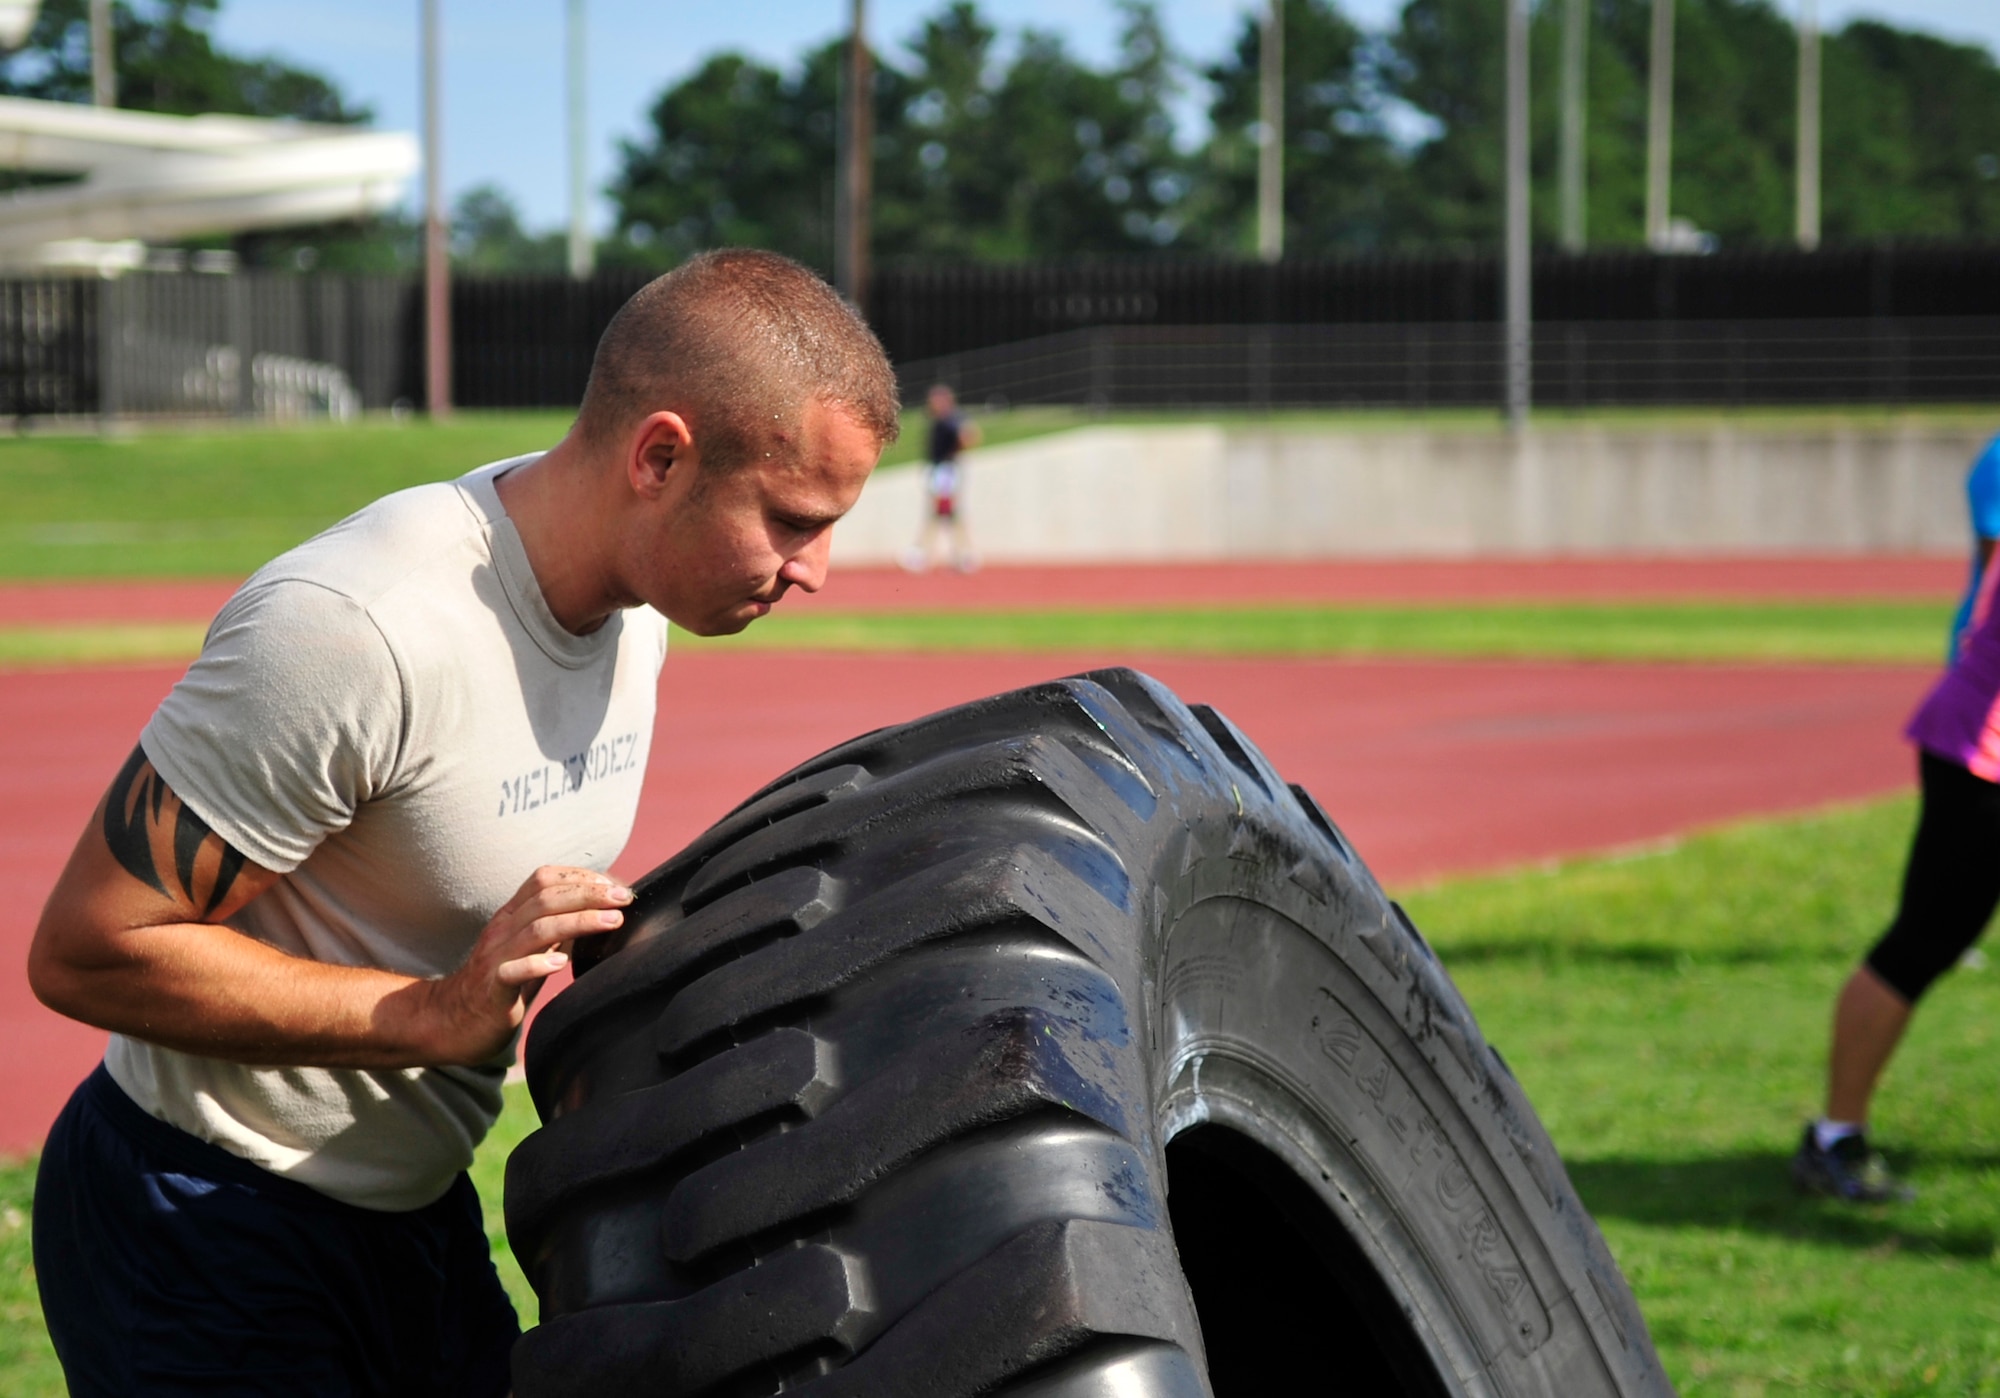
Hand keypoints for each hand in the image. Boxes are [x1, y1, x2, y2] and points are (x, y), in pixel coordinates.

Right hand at [414, 866, 631, 1064]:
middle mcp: (502, 930)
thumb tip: (601, 912)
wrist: (450, 1022)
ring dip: (579, 921)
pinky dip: (537, 964)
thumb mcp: (532, 949)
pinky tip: (561, 963)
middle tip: (624, 898)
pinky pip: (511, 972)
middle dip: (590, 894)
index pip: (544, 879)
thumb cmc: (501, 984)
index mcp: (511, 916)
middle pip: (546, 898)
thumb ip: (558, 929)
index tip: (615, 884)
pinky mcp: (492, 990)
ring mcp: (495, 958)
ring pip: (537, 930)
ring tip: (612, 922)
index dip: (581, 876)